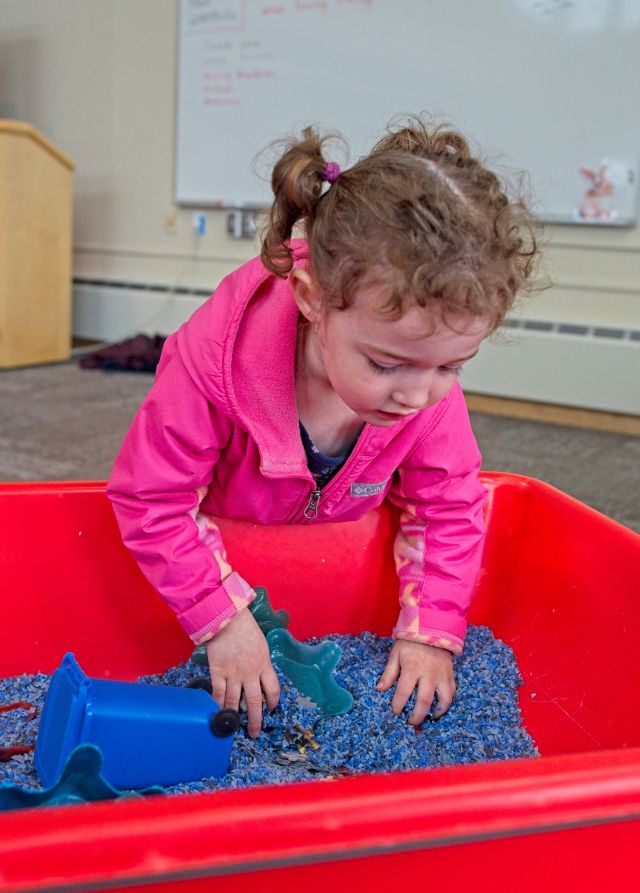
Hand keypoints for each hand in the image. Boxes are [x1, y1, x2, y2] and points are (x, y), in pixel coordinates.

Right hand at [206, 607, 279, 736]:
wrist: (227, 618)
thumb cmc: (245, 627)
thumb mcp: (261, 644)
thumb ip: (261, 661)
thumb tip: (260, 674)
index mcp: (264, 665)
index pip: (273, 689)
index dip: (273, 702)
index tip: (271, 710)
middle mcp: (250, 673)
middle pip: (254, 702)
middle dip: (255, 720)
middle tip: (254, 732)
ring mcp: (233, 674)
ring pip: (234, 702)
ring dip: (234, 716)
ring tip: (233, 726)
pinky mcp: (218, 672)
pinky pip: (217, 694)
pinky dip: (217, 705)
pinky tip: (217, 712)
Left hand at [376, 640, 454, 725]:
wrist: (432, 628)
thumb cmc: (411, 642)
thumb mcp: (396, 654)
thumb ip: (389, 672)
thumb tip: (380, 689)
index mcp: (412, 668)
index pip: (404, 692)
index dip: (398, 705)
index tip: (395, 713)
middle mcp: (429, 674)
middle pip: (424, 701)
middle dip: (417, 716)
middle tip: (411, 723)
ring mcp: (442, 675)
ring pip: (443, 700)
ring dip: (436, 712)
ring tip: (429, 718)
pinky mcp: (451, 674)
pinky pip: (452, 692)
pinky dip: (447, 703)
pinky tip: (440, 707)